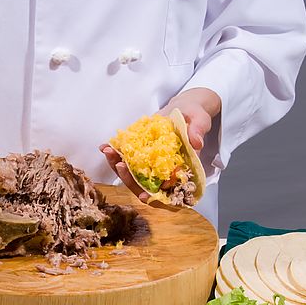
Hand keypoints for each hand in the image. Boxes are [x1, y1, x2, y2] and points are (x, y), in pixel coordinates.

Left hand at [101, 87, 220, 203]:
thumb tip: (196, 143)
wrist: (184, 109)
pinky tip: (105, 146)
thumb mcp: (200, 119)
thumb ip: (198, 130)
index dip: (157, 195)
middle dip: (130, 178)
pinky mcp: (142, 153)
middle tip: (120, 164)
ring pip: (133, 173)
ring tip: (108, 152)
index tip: (144, 195)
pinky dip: (116, 154)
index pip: (169, 189)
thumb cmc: (195, 116)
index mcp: (182, 169)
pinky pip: (127, 158)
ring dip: (118, 166)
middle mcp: (165, 170)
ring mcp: (152, 163)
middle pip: (145, 184)